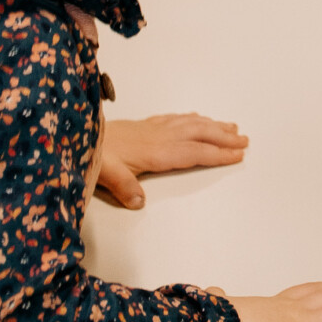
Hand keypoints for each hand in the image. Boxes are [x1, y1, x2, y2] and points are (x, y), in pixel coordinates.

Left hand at [95, 112, 248, 210]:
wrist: (75, 128)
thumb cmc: (90, 153)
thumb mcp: (102, 172)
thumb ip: (123, 186)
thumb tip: (140, 202)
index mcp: (154, 151)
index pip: (193, 152)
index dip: (217, 153)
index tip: (238, 154)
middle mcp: (158, 137)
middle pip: (199, 134)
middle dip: (224, 138)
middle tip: (245, 141)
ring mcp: (153, 129)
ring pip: (190, 124)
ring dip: (213, 125)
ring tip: (232, 127)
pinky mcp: (145, 125)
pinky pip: (176, 118)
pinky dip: (193, 118)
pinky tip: (198, 118)